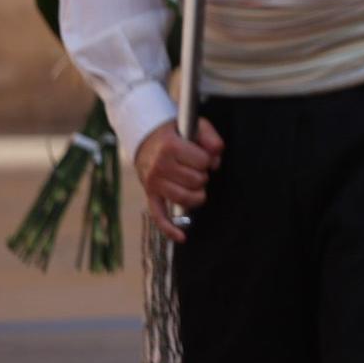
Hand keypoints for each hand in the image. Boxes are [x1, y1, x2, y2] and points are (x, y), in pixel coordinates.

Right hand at [134, 118, 223, 242]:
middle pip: (196, 181)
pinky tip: (181, 236)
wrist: (146, 138)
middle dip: (203, 175)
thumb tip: (216, 158)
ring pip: (183, 198)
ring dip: (197, 194)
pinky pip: (159, 216)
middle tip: (197, 169)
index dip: (208, 160)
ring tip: (196, 186)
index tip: (204, 157)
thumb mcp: (195, 126)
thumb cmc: (176, 133)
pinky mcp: (150, 195)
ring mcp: (153, 183)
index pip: (202, 161)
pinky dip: (170, 228)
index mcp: (171, 147)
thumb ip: (211, 138)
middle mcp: (159, 166)